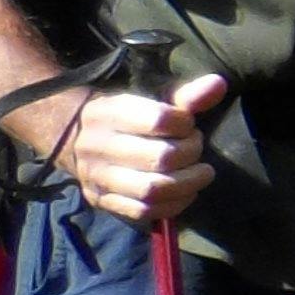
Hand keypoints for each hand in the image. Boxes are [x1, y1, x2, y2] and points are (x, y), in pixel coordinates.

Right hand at [56, 74, 225, 228]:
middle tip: (195, 148)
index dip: (185, 124)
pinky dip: (174, 204)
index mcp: (109, 113)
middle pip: (160, 158)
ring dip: (188, 183)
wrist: (75, 139)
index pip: (160, 120)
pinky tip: (186, 192)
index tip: (188, 125)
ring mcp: (96, 177)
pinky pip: (144, 211)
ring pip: (152, 189)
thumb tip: (219, 83)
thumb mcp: (152, 99)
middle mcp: (97, 146)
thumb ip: (186, 96)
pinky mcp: (100, 200)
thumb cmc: (127, 117)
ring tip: (200, 173)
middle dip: (190, 154)